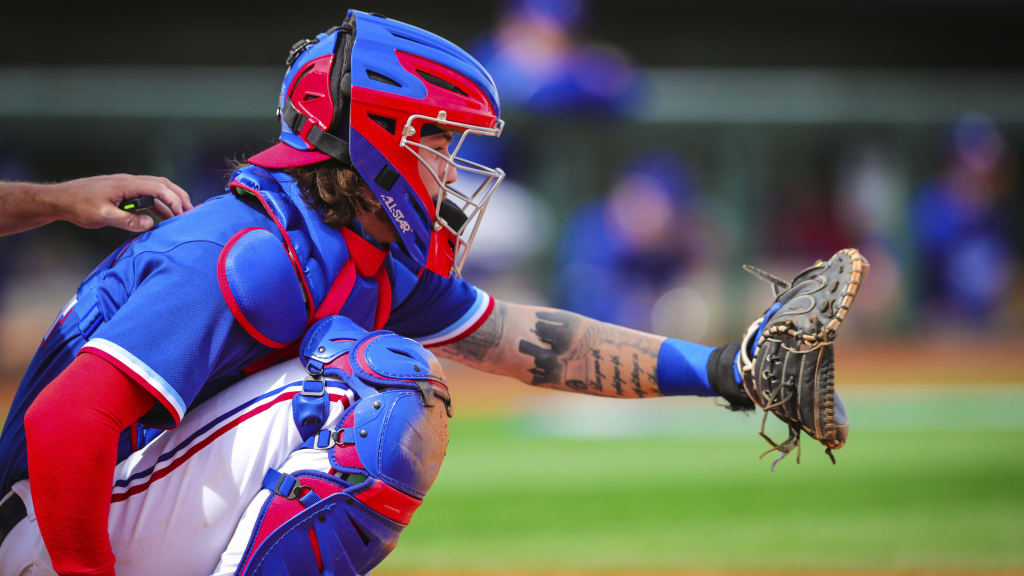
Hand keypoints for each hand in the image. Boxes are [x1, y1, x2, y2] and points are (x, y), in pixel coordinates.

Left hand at [53, 174, 192, 231]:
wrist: (60, 199)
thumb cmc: (78, 205)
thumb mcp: (102, 215)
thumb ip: (127, 220)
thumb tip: (151, 223)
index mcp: (127, 184)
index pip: (159, 188)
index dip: (174, 200)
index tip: (183, 214)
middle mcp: (130, 182)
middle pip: (163, 185)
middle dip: (179, 197)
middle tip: (191, 212)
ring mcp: (128, 187)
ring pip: (157, 189)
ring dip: (171, 201)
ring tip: (182, 216)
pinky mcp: (125, 194)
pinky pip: (148, 197)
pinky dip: (160, 205)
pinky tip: (163, 217)